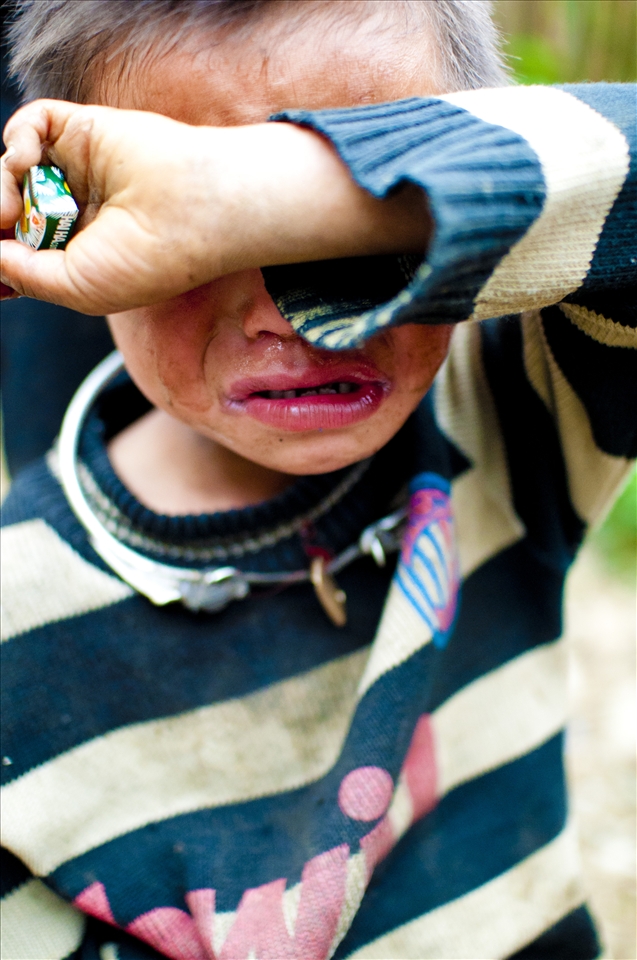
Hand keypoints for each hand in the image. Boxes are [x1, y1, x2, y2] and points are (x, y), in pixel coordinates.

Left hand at [1, 100, 428, 314]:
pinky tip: (31, 163)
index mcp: (77, 250)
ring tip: (15, 206)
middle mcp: (75, 209)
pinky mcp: (80, 131)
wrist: (193, 214)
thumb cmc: (149, 259)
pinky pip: (27, 128)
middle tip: (1, 226)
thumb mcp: (72, 287)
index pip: (18, 245)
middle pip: (10, 205)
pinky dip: (17, 143)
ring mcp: (76, 170)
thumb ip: (20, 271)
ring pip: (13, 169)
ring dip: (1, 186)